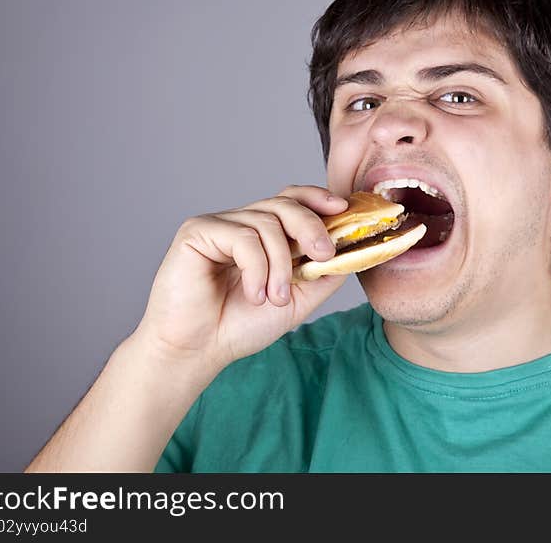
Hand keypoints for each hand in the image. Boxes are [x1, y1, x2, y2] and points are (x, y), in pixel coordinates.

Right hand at [135, 185, 349, 371]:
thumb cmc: (239, 326)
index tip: (343, 210)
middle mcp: (241, 224)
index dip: (318, 199)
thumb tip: (352, 251)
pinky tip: (253, 295)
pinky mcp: (197, 232)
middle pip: (285, 203)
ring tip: (275, 299)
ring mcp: (219, 225)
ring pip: (267, 223)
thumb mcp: (297, 300)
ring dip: (280, 264)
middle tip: (323, 254)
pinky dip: (256, 268)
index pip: (293, 200)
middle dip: (311, 226)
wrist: (198, 351)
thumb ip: (322, 275)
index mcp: (264, 236)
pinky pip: (242, 236)